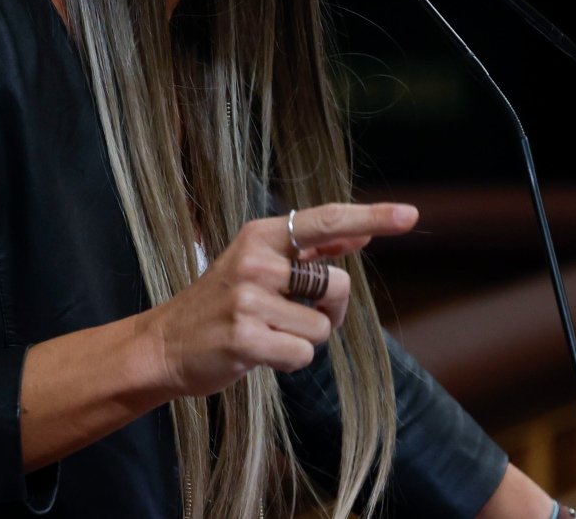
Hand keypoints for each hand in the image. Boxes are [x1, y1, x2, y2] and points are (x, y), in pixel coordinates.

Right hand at [139, 201, 417, 398]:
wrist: (164, 345)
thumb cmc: (222, 305)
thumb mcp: (260, 265)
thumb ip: (310, 250)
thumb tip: (361, 235)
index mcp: (262, 235)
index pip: (327, 220)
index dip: (373, 216)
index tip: (411, 215)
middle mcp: (256, 260)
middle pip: (338, 284)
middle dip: (330, 310)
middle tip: (292, 317)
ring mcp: (248, 299)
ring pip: (322, 327)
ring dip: (302, 339)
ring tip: (266, 335)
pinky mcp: (244, 338)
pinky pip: (302, 354)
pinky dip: (288, 361)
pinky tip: (258, 354)